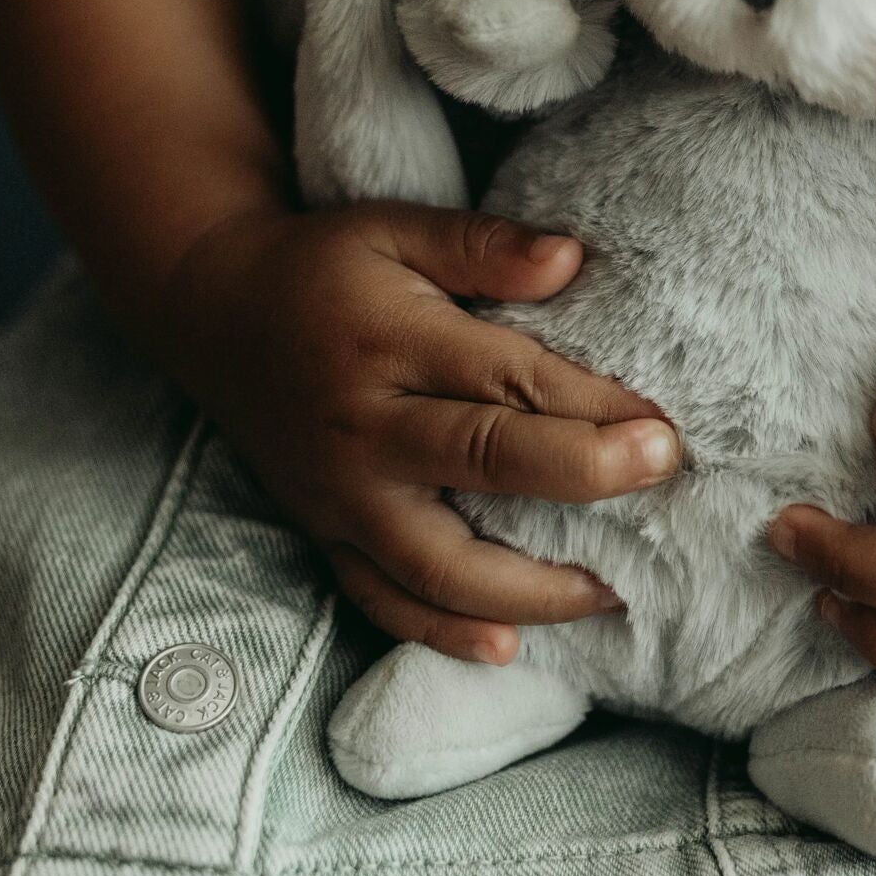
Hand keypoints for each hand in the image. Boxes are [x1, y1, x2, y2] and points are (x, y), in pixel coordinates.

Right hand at [157, 203, 679, 664]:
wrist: (210, 309)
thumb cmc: (322, 265)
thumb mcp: (395, 228)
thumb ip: (482, 244)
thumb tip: (571, 258)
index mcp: (390, 345)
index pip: (509, 380)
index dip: (594, 403)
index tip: (665, 422)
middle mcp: (364, 429)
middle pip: (484, 465)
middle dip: (584, 476)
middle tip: (664, 472)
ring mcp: (341, 494)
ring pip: (438, 563)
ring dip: (530, 589)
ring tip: (611, 591)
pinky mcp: (323, 532)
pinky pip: (381, 598)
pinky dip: (441, 633)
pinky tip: (507, 647)